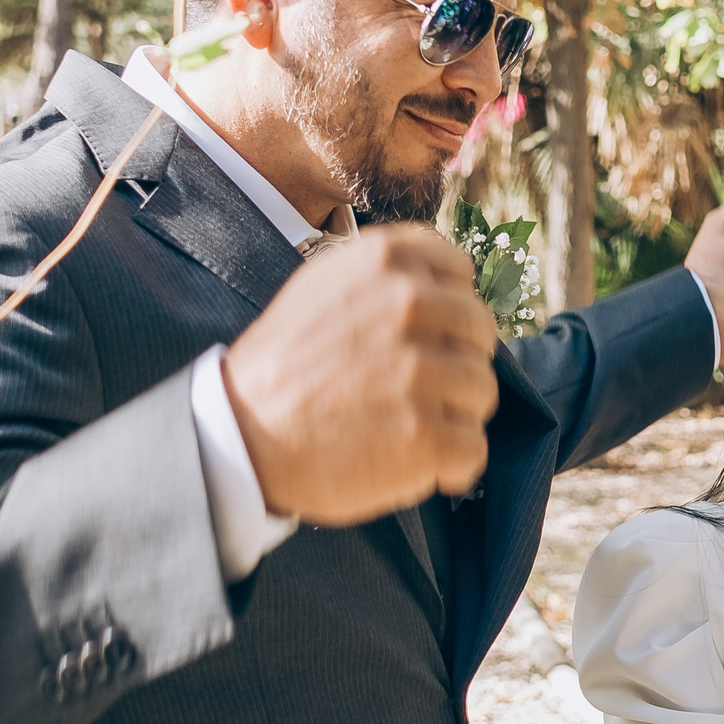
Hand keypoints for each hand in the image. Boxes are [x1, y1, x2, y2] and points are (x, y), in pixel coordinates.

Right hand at [223, 226, 498, 526]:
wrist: (241, 436)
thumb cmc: (284, 364)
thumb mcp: (322, 285)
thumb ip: (386, 273)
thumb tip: (449, 283)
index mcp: (385, 260)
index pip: (461, 272)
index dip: (448, 309)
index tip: (425, 335)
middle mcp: (407, 305)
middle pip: (480, 332)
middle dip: (456, 361)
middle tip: (415, 388)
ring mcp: (417, 372)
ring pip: (482, 390)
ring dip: (453, 413)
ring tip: (407, 423)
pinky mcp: (424, 435)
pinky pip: (474, 447)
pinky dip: (451, 463)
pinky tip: (416, 459)